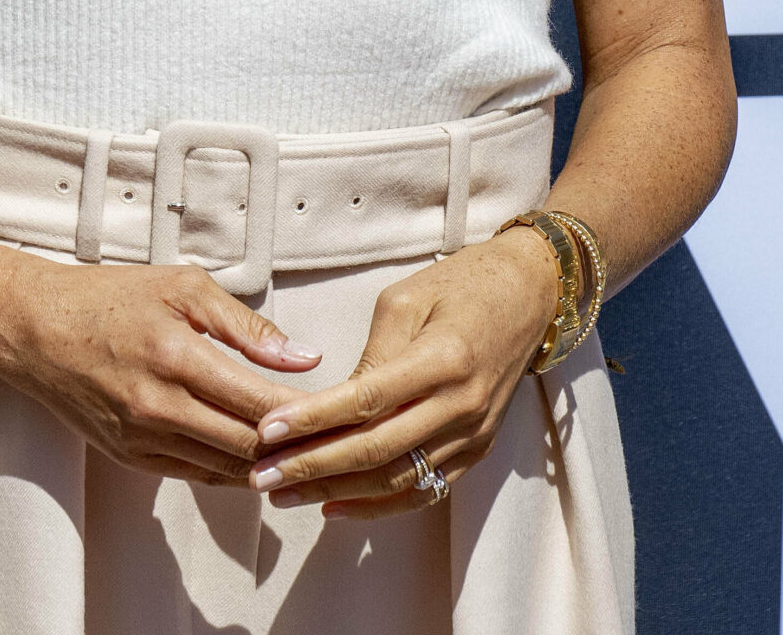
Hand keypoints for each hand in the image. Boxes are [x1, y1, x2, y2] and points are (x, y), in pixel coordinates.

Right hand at [0, 260, 324, 484]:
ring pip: (226, 470)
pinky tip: (247, 453)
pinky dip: (228, 468)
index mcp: (175, 354)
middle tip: (327, 436)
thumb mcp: (179, 287)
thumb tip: (304, 358)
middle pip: (249, 447)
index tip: (336, 410)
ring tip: (297, 449)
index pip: (260, 403)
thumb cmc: (107, 298)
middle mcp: (158, 405)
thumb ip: (246, 324)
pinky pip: (195, 474)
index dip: (306, 415)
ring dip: (265, 464)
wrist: (33, 327)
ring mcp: (142, 438)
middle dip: (294, 447)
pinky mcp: (129, 458)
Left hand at [247, 228, 560, 514]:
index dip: (313, 420)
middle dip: (314, 468)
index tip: (268, 431)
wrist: (527, 296)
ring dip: (338, 492)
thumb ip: (372, 354)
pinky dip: (379, 505)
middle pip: (377, 451)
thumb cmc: (458, 285)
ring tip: (285, 495)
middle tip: (263, 476)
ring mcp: (473, 435)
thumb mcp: (403, 300)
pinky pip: (425, 489)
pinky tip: (336, 505)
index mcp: (442, 361)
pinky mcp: (476, 450)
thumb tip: (332, 403)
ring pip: (398, 480)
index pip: (366, 401)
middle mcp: (461, 406)